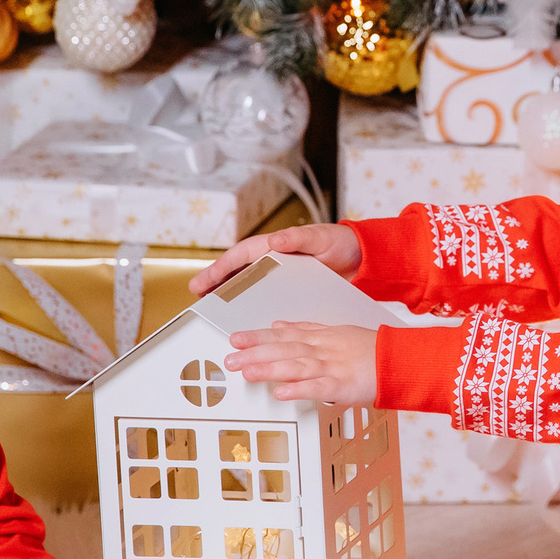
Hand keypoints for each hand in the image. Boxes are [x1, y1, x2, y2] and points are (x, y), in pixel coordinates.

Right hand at [190, 222, 363, 296]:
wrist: (362, 259)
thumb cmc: (339, 243)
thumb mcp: (319, 237)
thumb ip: (298, 238)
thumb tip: (274, 240)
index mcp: (274, 246)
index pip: (239, 257)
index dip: (218, 270)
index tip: (202, 283)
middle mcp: (273, 260)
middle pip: (238, 273)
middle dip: (216, 283)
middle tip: (197, 298)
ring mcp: (280, 276)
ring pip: (249, 286)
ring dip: (231, 296)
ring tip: (213, 310)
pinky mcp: (291, 290)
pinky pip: (267, 297)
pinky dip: (254, 306)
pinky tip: (248, 321)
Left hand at [225, 322, 377, 406]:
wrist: (398, 359)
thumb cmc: (370, 349)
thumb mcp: (335, 331)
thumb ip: (306, 328)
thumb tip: (279, 324)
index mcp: (319, 337)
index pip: (283, 335)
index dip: (258, 337)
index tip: (235, 339)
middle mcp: (322, 350)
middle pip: (284, 350)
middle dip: (255, 354)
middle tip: (230, 358)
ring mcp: (332, 367)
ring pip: (296, 366)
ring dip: (270, 369)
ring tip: (247, 372)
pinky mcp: (343, 385)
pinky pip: (318, 387)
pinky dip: (299, 389)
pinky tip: (281, 393)